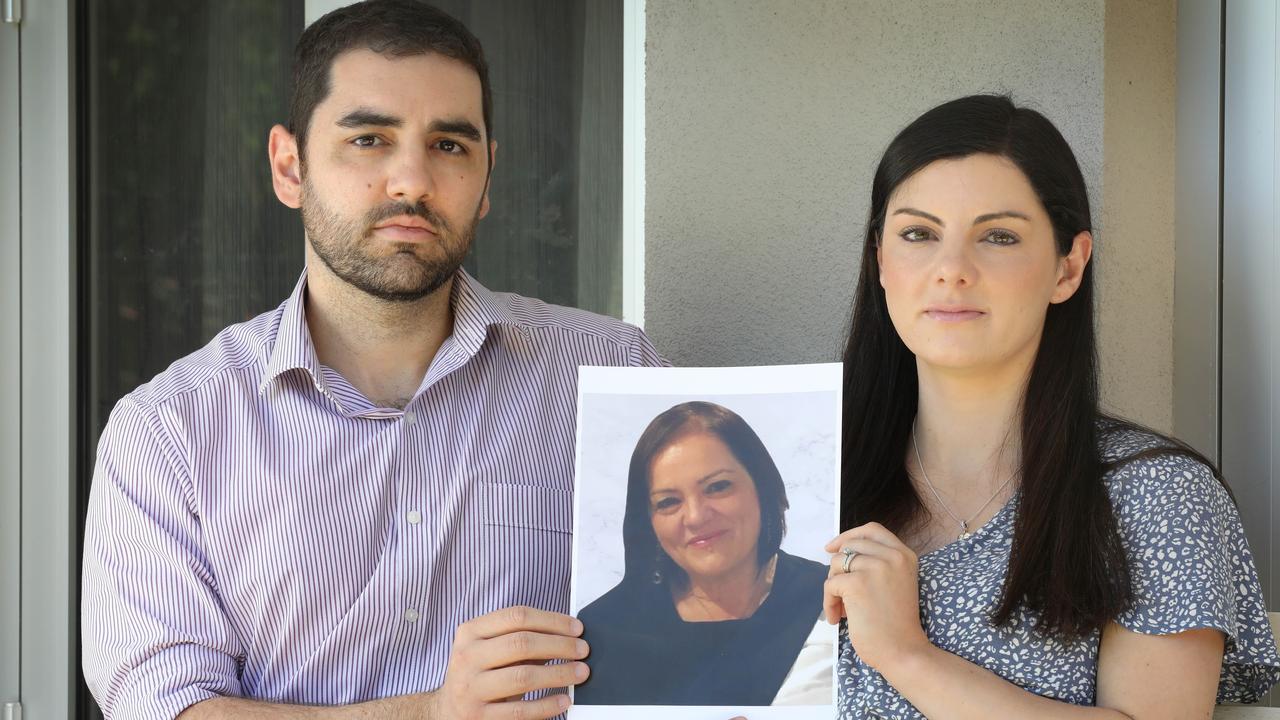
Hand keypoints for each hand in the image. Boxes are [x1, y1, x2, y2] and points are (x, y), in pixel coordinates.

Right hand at [431, 605, 590, 719]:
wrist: (447, 710)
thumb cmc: (479, 674)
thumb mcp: (491, 649)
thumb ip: (521, 639)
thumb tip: (567, 636)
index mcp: (470, 632)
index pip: (517, 616)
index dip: (552, 620)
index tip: (577, 628)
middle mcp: (467, 657)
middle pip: (522, 643)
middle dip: (560, 645)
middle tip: (583, 650)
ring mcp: (470, 688)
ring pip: (523, 676)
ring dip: (559, 673)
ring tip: (580, 673)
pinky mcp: (478, 717)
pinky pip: (520, 711)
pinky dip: (547, 705)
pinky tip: (564, 700)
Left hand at [823, 523, 930, 671]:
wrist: (904, 651)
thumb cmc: (896, 624)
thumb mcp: (895, 582)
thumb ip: (877, 564)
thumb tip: (838, 552)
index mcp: (905, 555)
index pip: (872, 530)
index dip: (849, 536)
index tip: (833, 547)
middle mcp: (893, 556)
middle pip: (849, 546)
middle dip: (838, 568)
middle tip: (841, 592)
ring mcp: (876, 568)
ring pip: (836, 564)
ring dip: (834, 587)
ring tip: (842, 609)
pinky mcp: (857, 583)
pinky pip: (830, 584)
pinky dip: (829, 602)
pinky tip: (838, 618)